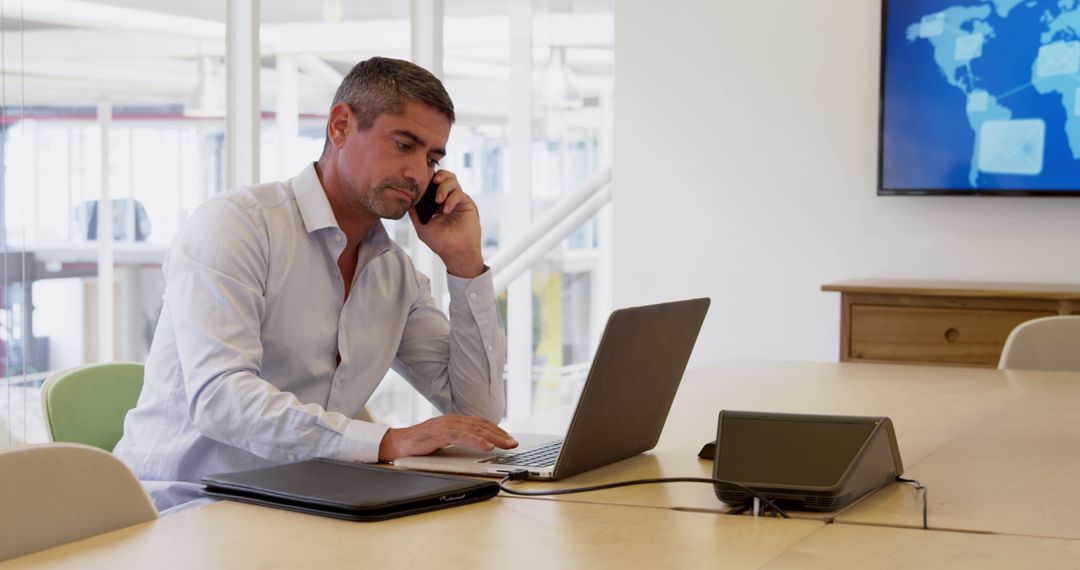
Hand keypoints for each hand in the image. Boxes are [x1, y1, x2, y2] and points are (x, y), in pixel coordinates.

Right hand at [378, 415, 518, 461]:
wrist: (397, 444)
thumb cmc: (419, 444)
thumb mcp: (443, 440)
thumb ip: (458, 439)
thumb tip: (476, 446)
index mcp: (454, 421)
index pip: (481, 423)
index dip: (497, 430)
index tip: (509, 439)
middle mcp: (452, 420)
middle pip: (482, 425)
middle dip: (501, 434)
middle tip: (514, 444)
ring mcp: (446, 425)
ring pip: (476, 429)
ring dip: (494, 437)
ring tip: (507, 445)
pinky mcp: (440, 433)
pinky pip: (462, 436)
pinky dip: (477, 441)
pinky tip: (487, 446)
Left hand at [408, 170, 484, 277]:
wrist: (455, 252)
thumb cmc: (440, 242)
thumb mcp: (421, 226)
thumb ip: (414, 213)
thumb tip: (406, 199)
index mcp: (436, 203)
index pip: (433, 184)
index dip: (428, 179)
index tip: (422, 182)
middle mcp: (448, 199)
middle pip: (445, 176)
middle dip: (439, 175)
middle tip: (433, 182)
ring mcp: (458, 200)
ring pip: (453, 181)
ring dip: (444, 187)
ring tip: (438, 200)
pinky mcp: (467, 204)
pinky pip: (459, 194)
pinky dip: (451, 200)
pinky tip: (446, 211)